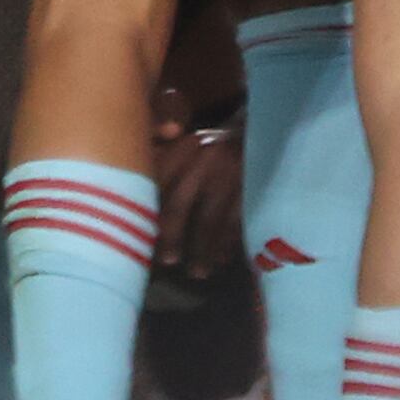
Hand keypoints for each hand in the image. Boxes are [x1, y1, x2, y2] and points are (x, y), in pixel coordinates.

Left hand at [150, 99, 244, 266]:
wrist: (264, 126)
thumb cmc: (216, 147)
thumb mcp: (190, 147)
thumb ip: (165, 166)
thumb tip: (136, 204)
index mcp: (185, 147)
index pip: (158, 183)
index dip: (149, 213)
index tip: (140, 238)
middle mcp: (206, 156)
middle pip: (180, 203)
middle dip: (171, 236)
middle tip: (165, 261)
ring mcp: (232, 171)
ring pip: (210, 218)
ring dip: (202, 250)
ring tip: (197, 273)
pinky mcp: (254, 185)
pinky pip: (237, 221)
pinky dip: (227, 244)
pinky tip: (221, 260)